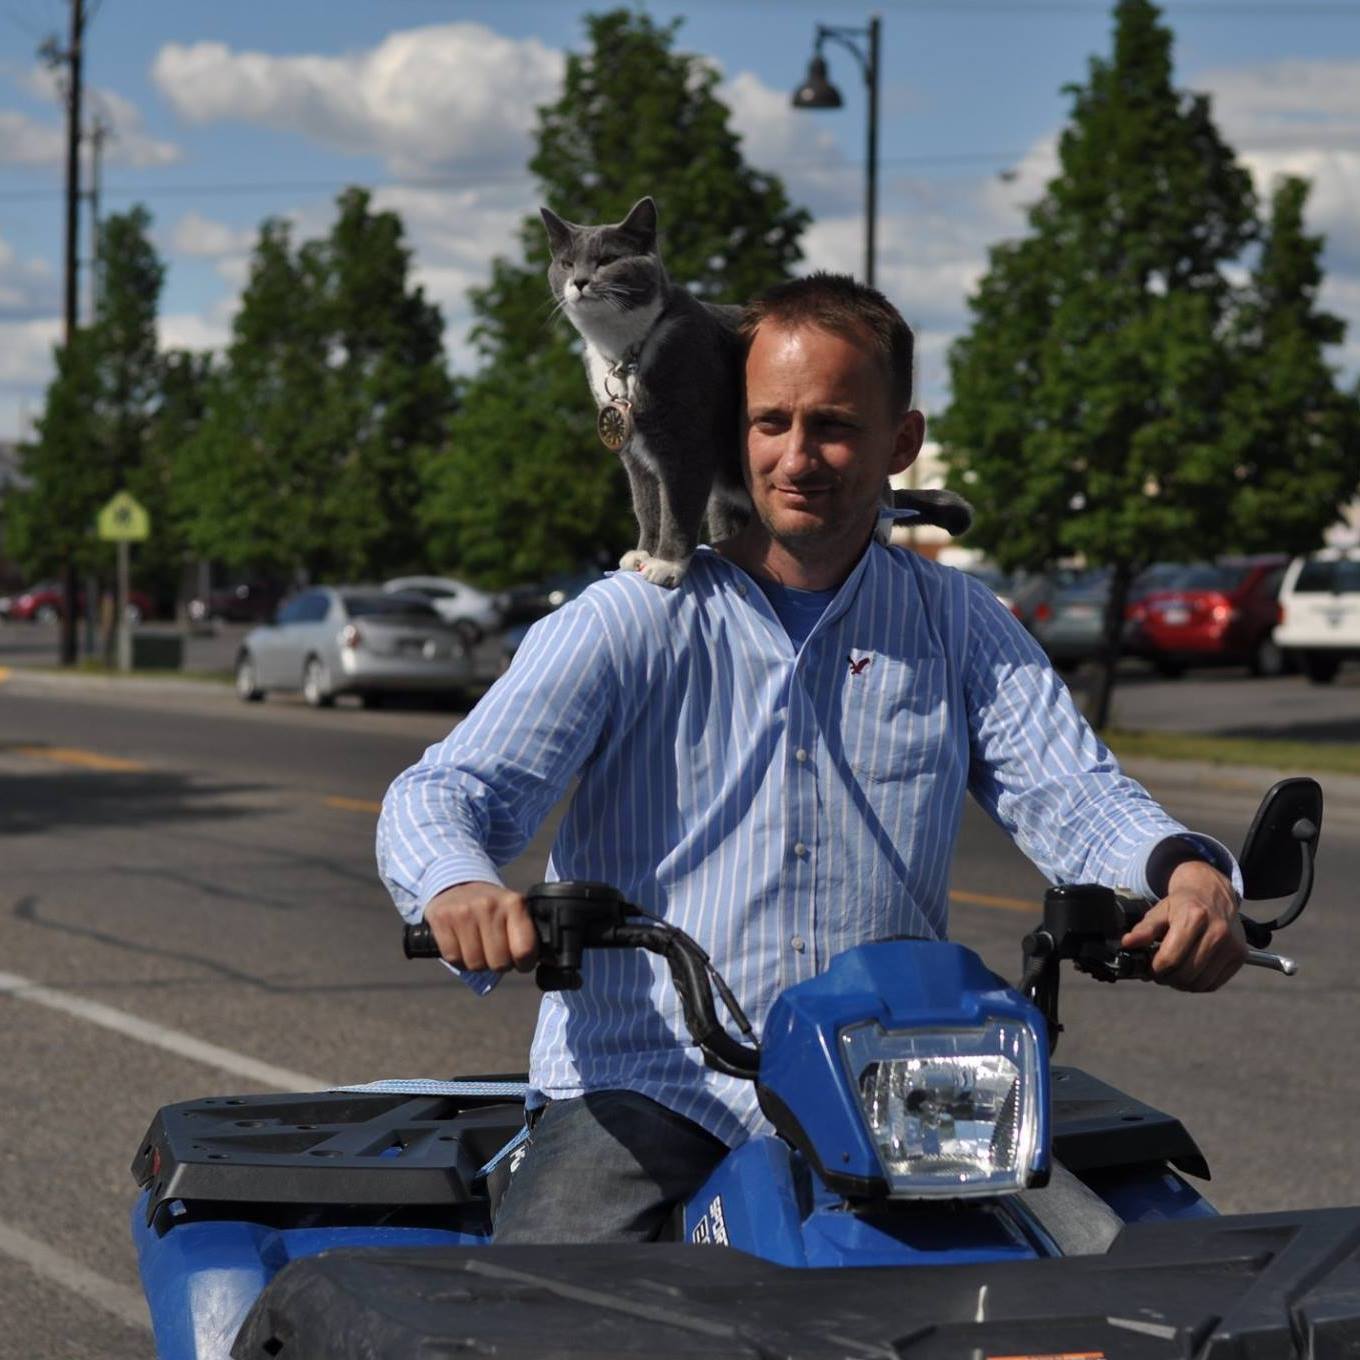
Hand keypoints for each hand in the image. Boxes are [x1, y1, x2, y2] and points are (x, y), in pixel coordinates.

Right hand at [424, 881, 538, 973]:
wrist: (457, 881)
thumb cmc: (491, 906)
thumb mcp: (513, 910)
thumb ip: (525, 933)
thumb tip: (539, 962)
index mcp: (514, 903)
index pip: (525, 950)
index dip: (524, 964)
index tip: (520, 961)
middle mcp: (489, 906)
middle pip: (499, 963)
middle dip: (498, 963)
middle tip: (495, 951)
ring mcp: (464, 912)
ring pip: (475, 964)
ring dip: (477, 962)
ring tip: (478, 946)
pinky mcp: (441, 919)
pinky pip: (453, 958)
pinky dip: (457, 958)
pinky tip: (460, 943)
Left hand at [1121, 860, 1246, 991]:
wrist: (1214, 892)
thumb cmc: (1183, 903)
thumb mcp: (1160, 911)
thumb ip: (1144, 929)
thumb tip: (1126, 944)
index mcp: (1194, 916)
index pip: (1171, 957)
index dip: (1155, 969)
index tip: (1149, 967)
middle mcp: (1217, 931)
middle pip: (1185, 973)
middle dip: (1166, 978)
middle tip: (1158, 973)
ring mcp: (1232, 945)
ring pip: (1200, 982)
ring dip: (1181, 984)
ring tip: (1172, 973)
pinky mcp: (1240, 955)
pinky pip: (1214, 984)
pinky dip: (1198, 985)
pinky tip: (1189, 973)